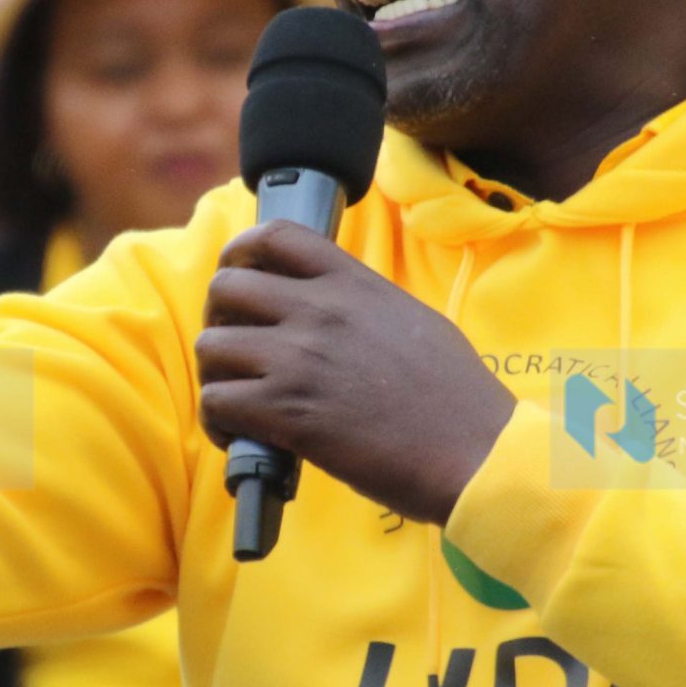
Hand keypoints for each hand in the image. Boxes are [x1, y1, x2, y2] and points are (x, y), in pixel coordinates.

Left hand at [197, 222, 515, 525]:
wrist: (474, 451)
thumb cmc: (456, 397)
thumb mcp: (413, 320)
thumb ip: (363, 306)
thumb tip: (334, 314)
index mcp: (353, 284)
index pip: (276, 235)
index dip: (243, 253)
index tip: (241, 278)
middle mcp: (319, 310)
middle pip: (226, 286)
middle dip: (220, 318)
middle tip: (236, 350)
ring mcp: (299, 359)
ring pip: (211, 346)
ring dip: (216, 375)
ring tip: (237, 400)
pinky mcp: (287, 412)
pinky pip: (217, 401)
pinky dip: (218, 422)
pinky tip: (240, 436)